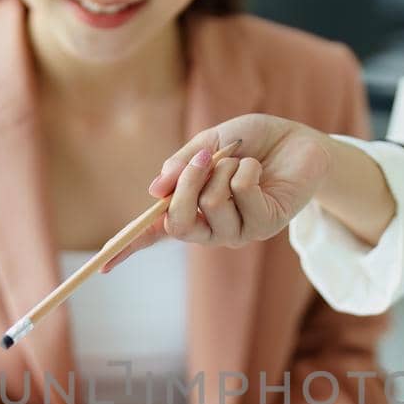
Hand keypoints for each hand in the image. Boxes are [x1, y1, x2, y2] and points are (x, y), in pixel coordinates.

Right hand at [103, 114, 330, 269]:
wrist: (298, 140)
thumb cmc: (252, 142)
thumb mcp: (210, 142)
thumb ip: (182, 162)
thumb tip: (155, 189)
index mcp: (191, 209)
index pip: (154, 234)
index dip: (129, 247)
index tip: (104, 264)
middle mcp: (211, 228)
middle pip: (178, 223)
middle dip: (186, 183)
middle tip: (201, 156)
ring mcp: (238, 231)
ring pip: (211, 206)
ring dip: (222, 170)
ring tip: (239, 160)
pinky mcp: (266, 226)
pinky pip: (242, 196)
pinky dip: (246, 171)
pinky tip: (257, 167)